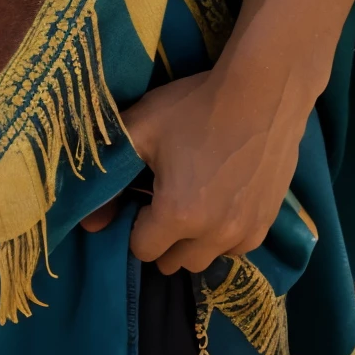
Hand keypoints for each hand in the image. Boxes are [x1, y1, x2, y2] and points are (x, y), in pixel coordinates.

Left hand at [79, 0, 354, 270]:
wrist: (263, 92)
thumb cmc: (196, 106)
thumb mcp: (143, 125)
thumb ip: (108, 168)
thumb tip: (88, 221)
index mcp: (177, 215)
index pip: (142, 249)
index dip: (136, 223)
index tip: (143, 196)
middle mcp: (212, 236)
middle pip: (173, 262)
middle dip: (163, 237)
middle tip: (166, 197)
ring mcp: (243, 234)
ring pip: (205, 259)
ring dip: (193, 241)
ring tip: (195, 197)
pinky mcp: (266, 225)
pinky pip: (234, 249)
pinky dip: (223, 234)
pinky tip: (222, 197)